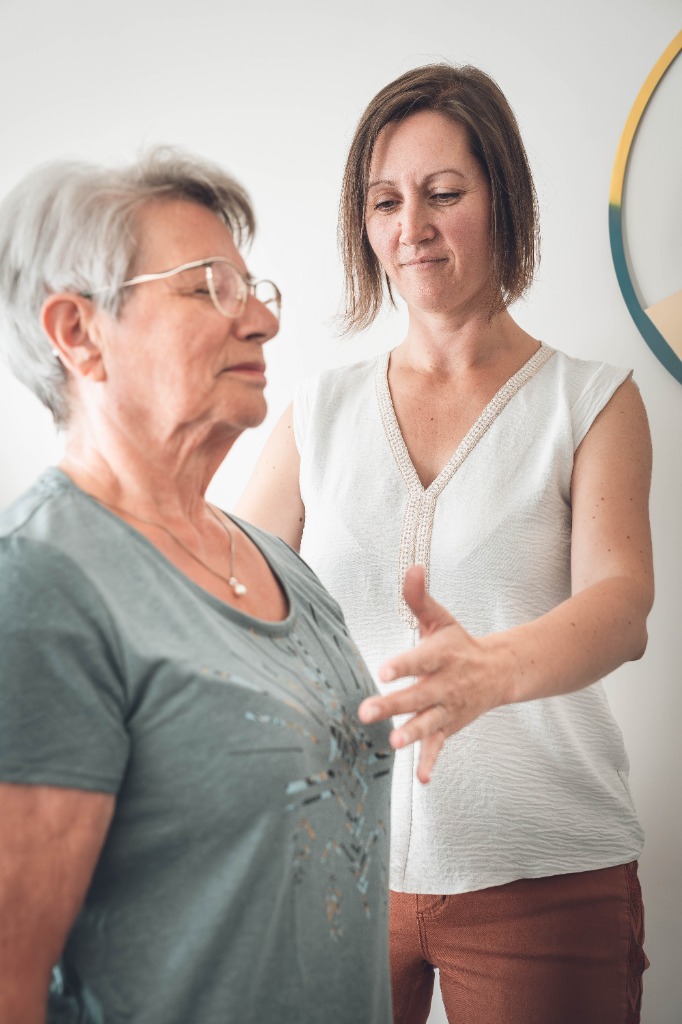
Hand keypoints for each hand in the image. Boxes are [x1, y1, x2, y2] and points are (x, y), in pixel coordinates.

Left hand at [358, 565, 506, 783]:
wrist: (499, 672)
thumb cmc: (459, 643)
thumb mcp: (441, 618)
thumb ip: (419, 597)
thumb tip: (411, 566)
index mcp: (441, 654)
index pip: (420, 659)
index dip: (403, 663)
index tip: (383, 669)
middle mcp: (445, 683)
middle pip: (417, 695)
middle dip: (392, 705)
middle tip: (366, 712)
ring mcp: (448, 708)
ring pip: (427, 723)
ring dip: (411, 734)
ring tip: (392, 743)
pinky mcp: (449, 726)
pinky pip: (439, 746)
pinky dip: (432, 762)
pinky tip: (422, 779)